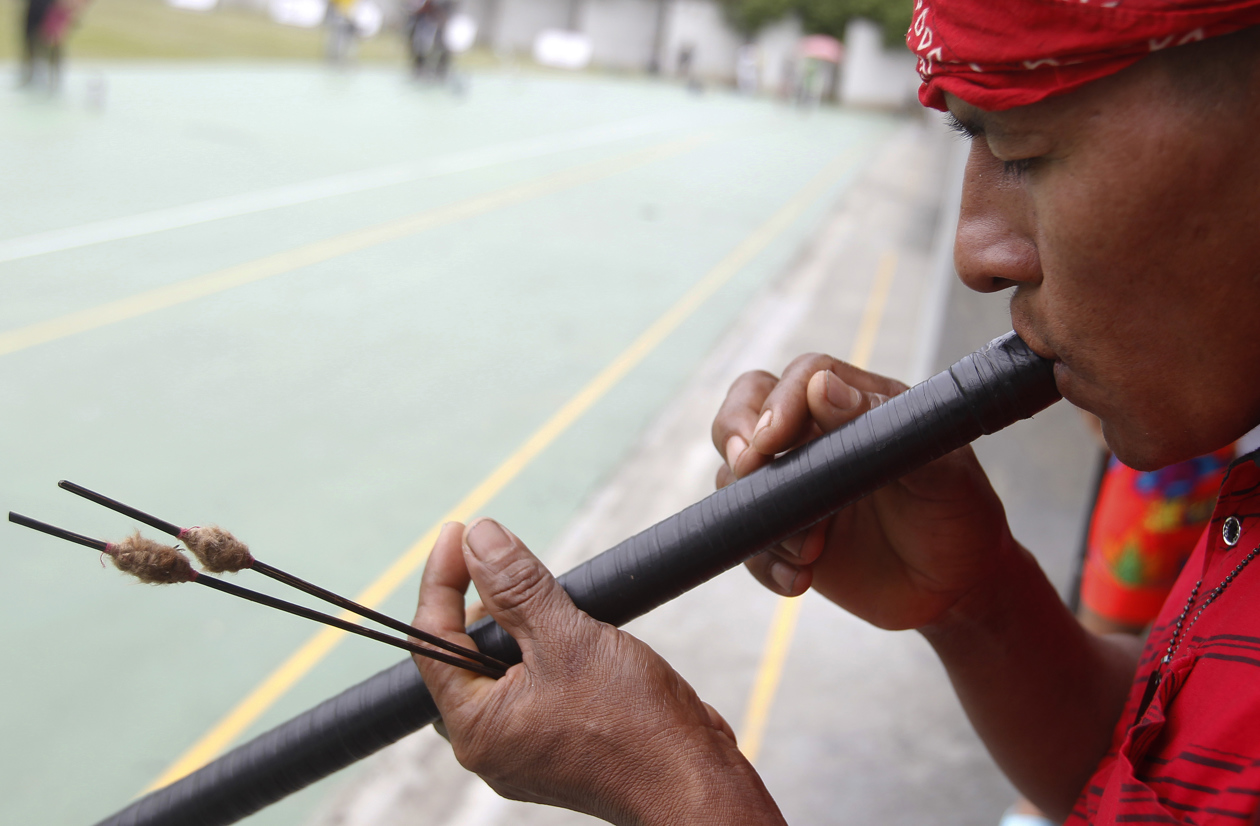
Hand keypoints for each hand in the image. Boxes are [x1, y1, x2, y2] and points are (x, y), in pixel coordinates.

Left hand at [413, 519, 784, 824]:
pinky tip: (578, 631)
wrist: (694, 781)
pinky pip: (535, 682)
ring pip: (504, 665)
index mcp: (476, 727)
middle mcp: (492, 743)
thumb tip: (479, 538)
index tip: (461, 531)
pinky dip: (547, 648)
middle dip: (486, 602)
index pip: (432, 640)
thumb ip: (516, 587)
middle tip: (513, 563)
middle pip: (465, 652)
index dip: (442, 578)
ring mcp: (525, 746)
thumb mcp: (568, 639)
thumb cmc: (634, 724)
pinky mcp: (558, 741)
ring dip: (523, 622)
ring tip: (556, 600)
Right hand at [712, 353, 1014, 629]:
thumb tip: (822, 388)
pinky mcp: (783, 535)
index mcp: (857, 406)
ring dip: (761, 512)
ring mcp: (794, 486)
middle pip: (745, 407)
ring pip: (735, 477)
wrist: (958, 588)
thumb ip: (883, 428)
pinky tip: (799, 579)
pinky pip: (748, 540)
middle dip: (733, 432)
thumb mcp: (941, 470)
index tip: (772, 439)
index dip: (779, 401)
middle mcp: (816, 438)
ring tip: (810, 549)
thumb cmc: (958, 513)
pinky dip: (763, 561)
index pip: (802, 377)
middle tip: (746, 468)